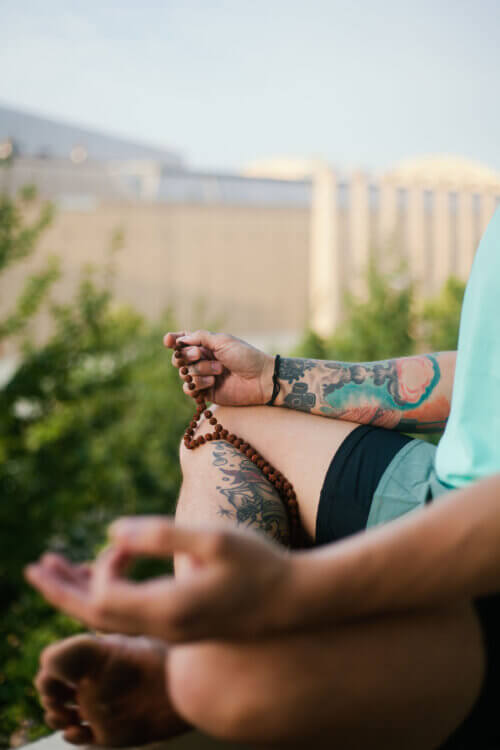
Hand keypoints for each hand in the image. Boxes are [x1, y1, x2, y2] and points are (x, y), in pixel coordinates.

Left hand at [25, 518, 296, 642]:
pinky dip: (107, 600)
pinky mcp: (181, 629)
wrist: (294, 601)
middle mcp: (164, 629)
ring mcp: (172, 634)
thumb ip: (161, 535)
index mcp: (169, 608)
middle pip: (95, 618)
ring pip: (111, 622)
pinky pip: (130, 620)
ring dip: (82, 596)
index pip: (106, 596)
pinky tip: (106, 576)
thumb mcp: (213, 539)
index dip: (103, 565)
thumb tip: (112, 531)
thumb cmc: (259, 564)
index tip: (126, 541)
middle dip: (63, 590)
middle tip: (34, 567)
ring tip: (57, 571)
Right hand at [164, 330, 273, 405]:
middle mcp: (202, 360)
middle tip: (200, 354)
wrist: (260, 379)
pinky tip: (211, 383)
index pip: (183, 341)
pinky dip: (197, 385)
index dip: (173, 341)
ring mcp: (203, 377)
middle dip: (186, 356)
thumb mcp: (223, 341)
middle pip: (179, 358)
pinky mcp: (206, 393)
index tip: (169, 341)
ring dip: (200, 371)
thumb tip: (180, 339)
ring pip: (185, 374)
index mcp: (206, 345)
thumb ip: (200, 337)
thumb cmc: (245, 356)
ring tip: (219, 371)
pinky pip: (189, 390)